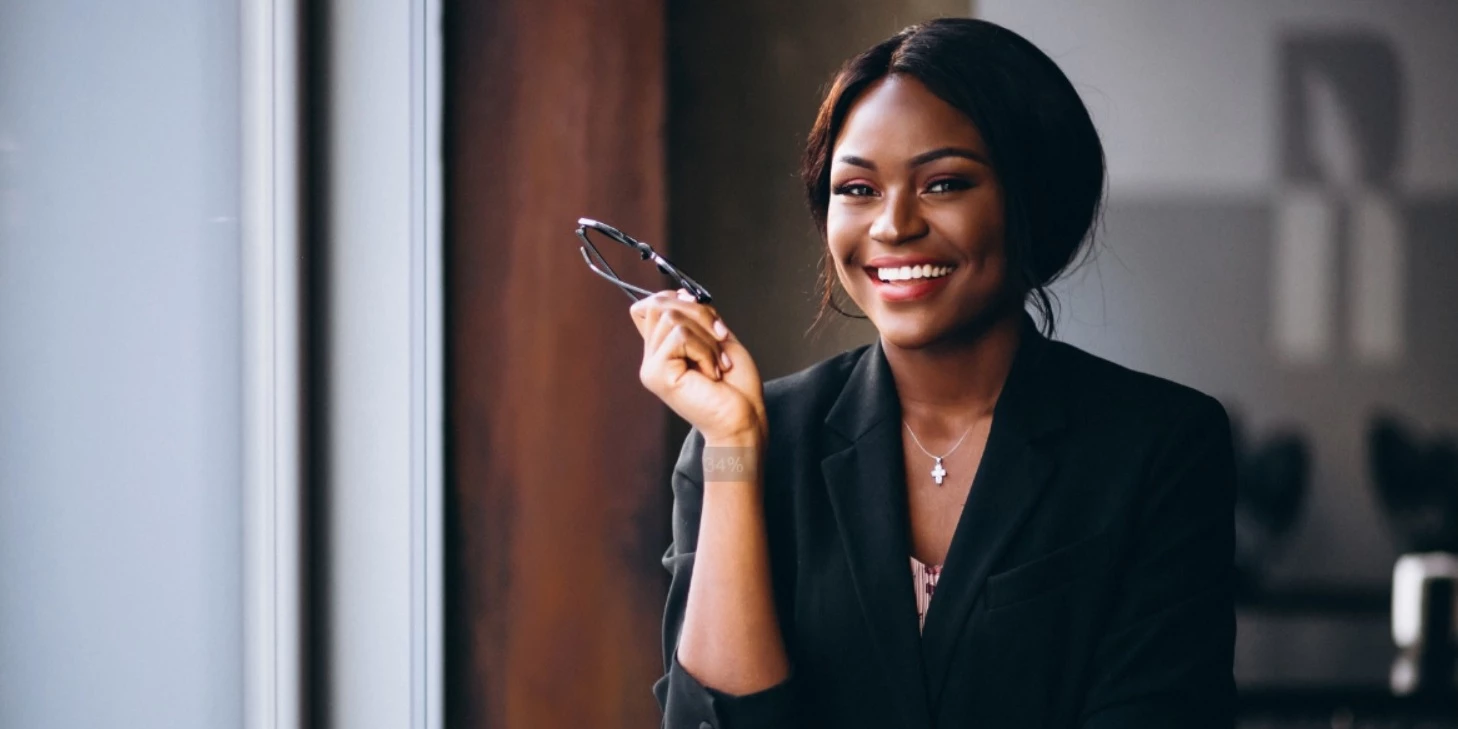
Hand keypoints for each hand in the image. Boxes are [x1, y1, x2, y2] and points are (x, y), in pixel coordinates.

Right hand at [631, 289, 765, 443]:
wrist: (745, 420)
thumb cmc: (737, 387)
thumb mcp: (717, 339)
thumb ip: (696, 317)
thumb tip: (681, 294)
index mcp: (663, 350)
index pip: (648, 306)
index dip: (675, 300)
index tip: (706, 317)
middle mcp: (652, 358)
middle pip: (660, 304)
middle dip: (700, 314)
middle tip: (720, 340)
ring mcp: (651, 367)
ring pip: (672, 318)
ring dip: (707, 337)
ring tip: (718, 363)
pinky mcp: (657, 374)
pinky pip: (680, 335)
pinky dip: (706, 349)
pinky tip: (713, 373)